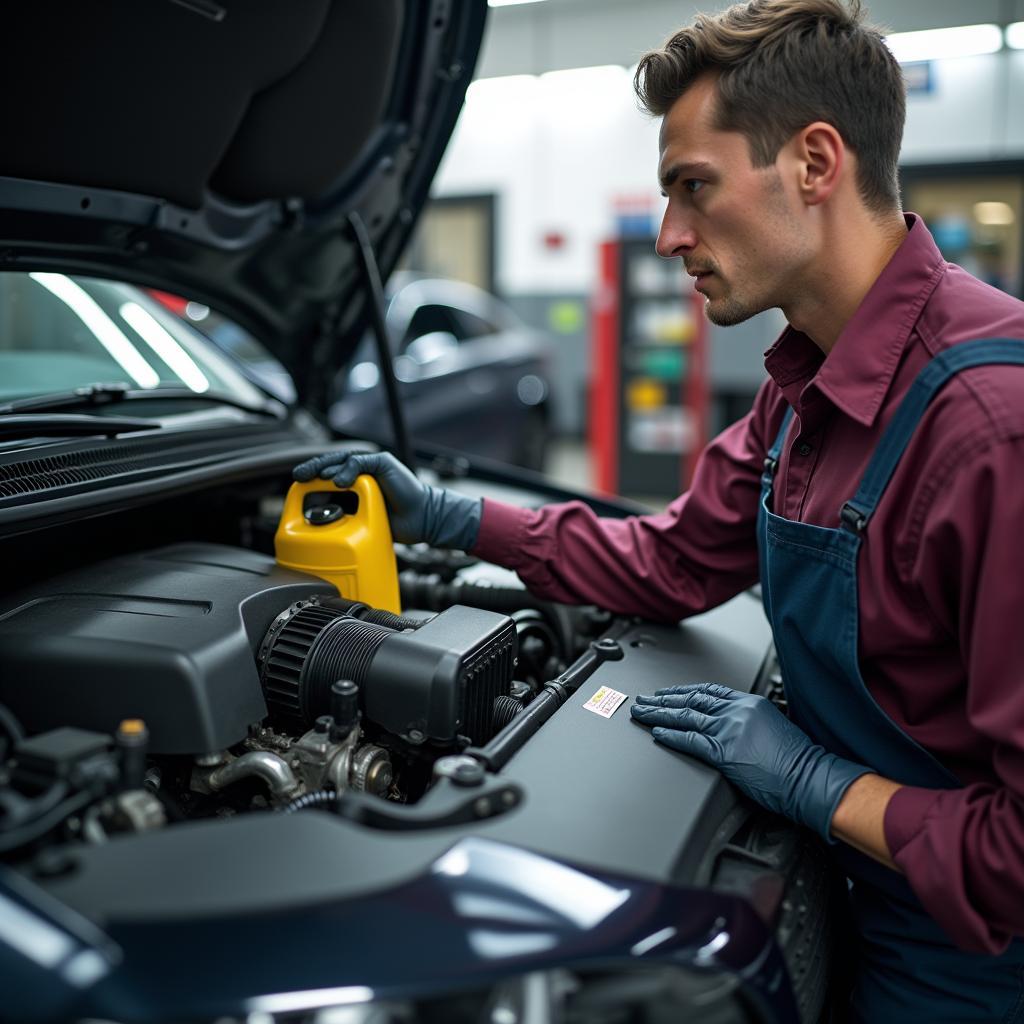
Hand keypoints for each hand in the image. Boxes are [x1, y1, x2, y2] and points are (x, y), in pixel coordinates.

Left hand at [292, 450, 481, 549]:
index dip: (311, 478)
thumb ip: (342, 514)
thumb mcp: (360, 520)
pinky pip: (360, 462)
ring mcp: (372, 465)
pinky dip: (347, 470)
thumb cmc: (394, 522)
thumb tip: (317, 517)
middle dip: (312, 469)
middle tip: (299, 477)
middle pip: (330, 464)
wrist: (421, 520)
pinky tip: (339, 482)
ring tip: (316, 478)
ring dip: (326, 468)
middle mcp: (361, 471)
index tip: (297, 485)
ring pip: (342, 460)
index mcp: (354, 482)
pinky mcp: (383, 463)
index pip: (326, 475)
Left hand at [630, 682, 870, 841]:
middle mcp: (737, 712)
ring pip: (685, 717)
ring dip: (658, 714)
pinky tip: (656, 732)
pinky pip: (690, 740)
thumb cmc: (798, 760)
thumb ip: (748, 721)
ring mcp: (729, 730)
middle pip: (691, 700)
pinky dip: (670, 736)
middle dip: (663, 700)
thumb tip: (733, 726)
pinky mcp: (724, 752)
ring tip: (641, 712)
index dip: (683, 691)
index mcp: (749, 702)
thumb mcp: (773, 726)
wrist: (810, 778)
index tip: (667, 692)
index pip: (708, 691)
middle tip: (643, 699)